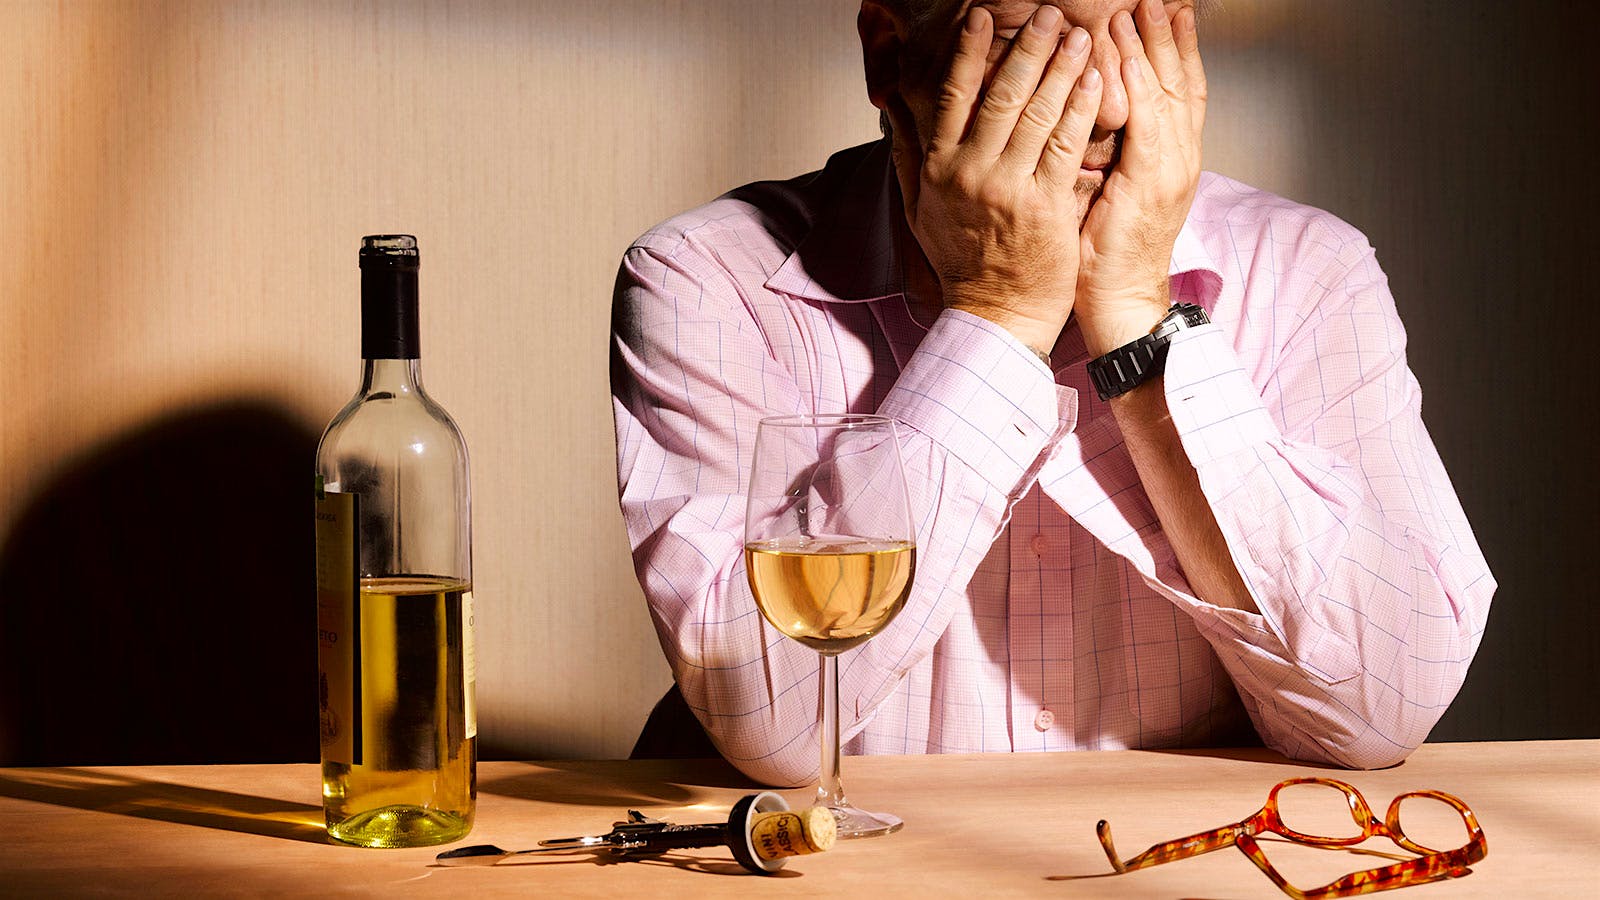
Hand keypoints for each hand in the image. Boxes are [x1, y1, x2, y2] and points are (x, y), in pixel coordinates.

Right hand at [885, 5, 1102, 357]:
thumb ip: (908, 157)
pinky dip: (1082, 109)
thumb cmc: (961, 263)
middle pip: (1000, 95)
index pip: (952, 96)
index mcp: (939, 168)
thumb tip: (894, 111)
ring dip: (1061, 68)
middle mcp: (970, 173)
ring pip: (1038, 113)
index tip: (981, 17)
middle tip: (1047, 12)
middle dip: (1027, 47)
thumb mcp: (918, 210)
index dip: (967, 52)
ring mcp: (1008, 188)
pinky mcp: (1046, 205)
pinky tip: (1096, 81)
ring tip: (1081, 35)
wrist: (996, 314)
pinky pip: (1067, 146)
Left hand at [1076, 0, 1206, 357]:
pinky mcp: (1149, 186)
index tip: (1162, 10)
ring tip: (1146, 7)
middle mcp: (1178, 158)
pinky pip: (1148, 129)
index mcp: (1170, 158)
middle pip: (1181, 81)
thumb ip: (1111, 150)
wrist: (1120, 300)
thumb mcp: (1111, 189)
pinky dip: (1142, 92)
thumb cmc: (1105, 251)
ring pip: (1169, 95)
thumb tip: (1089, 114)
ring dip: (1157, 49)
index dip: (1172, 49)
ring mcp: (1169, 171)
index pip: (1177, 90)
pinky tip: (1132, 62)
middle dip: (1169, 35)